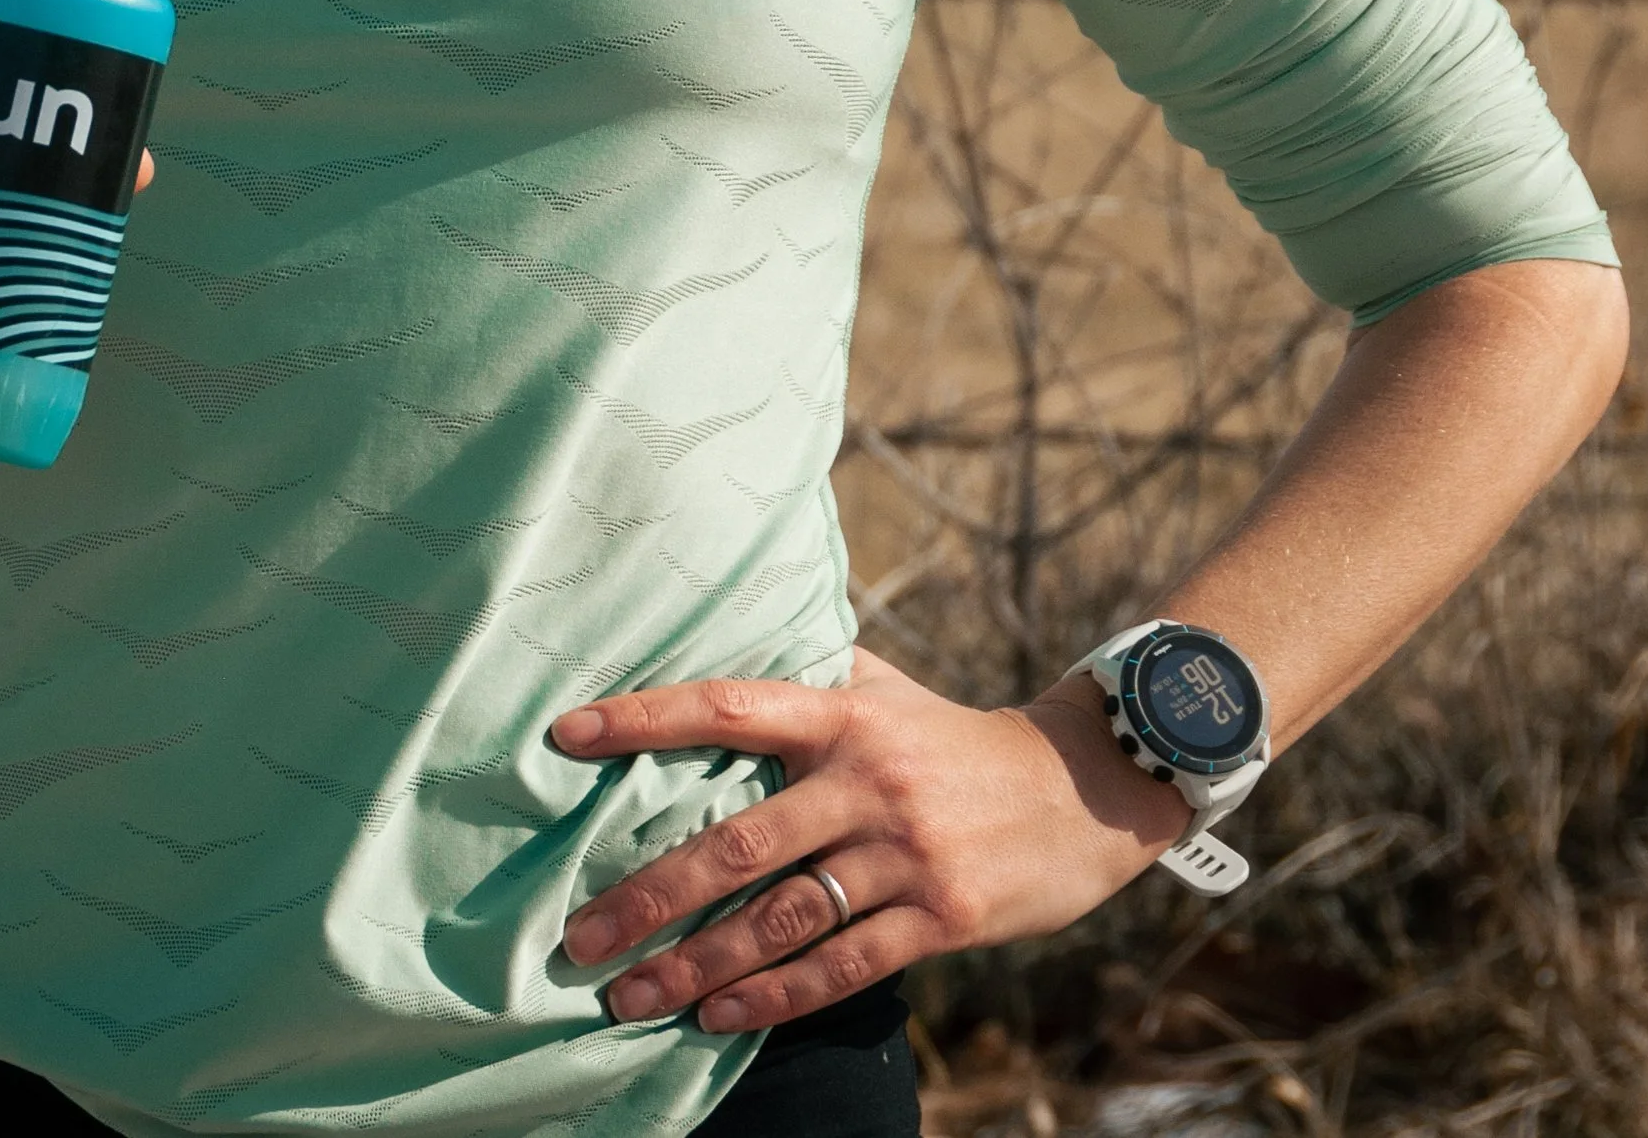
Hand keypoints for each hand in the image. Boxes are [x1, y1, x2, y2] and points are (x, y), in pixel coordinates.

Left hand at [550, 647, 1189, 1032]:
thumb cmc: (954, 739)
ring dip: (696, 963)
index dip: (644, 717)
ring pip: (780, 917)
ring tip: (629, 997)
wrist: (1081, 789)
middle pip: (737, 841)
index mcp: (842, 713)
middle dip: (650, 895)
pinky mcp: (939, 917)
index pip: (727, 706)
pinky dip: (774, 995)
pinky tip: (718, 1016)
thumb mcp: (885, 688)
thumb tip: (725, 631)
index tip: (566, 734)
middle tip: (580, 937)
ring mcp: (903, 853)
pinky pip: (841, 965)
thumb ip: (810, 672)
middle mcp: (865, 780)